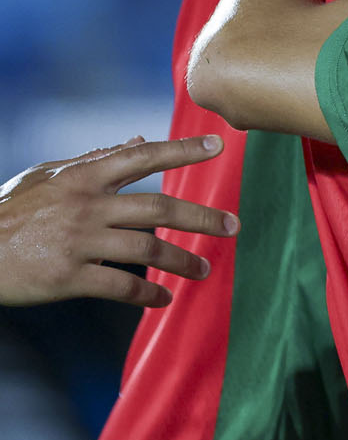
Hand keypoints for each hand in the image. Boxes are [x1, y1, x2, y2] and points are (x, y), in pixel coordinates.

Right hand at [0, 135, 237, 307]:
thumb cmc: (9, 212)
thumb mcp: (45, 176)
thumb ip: (94, 159)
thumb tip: (136, 140)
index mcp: (82, 177)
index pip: (142, 156)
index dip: (182, 149)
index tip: (218, 145)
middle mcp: (86, 206)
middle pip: (159, 207)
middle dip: (202, 216)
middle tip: (233, 225)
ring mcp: (78, 242)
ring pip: (148, 250)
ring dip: (183, 260)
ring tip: (205, 268)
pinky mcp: (69, 278)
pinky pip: (121, 287)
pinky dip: (148, 295)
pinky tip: (164, 300)